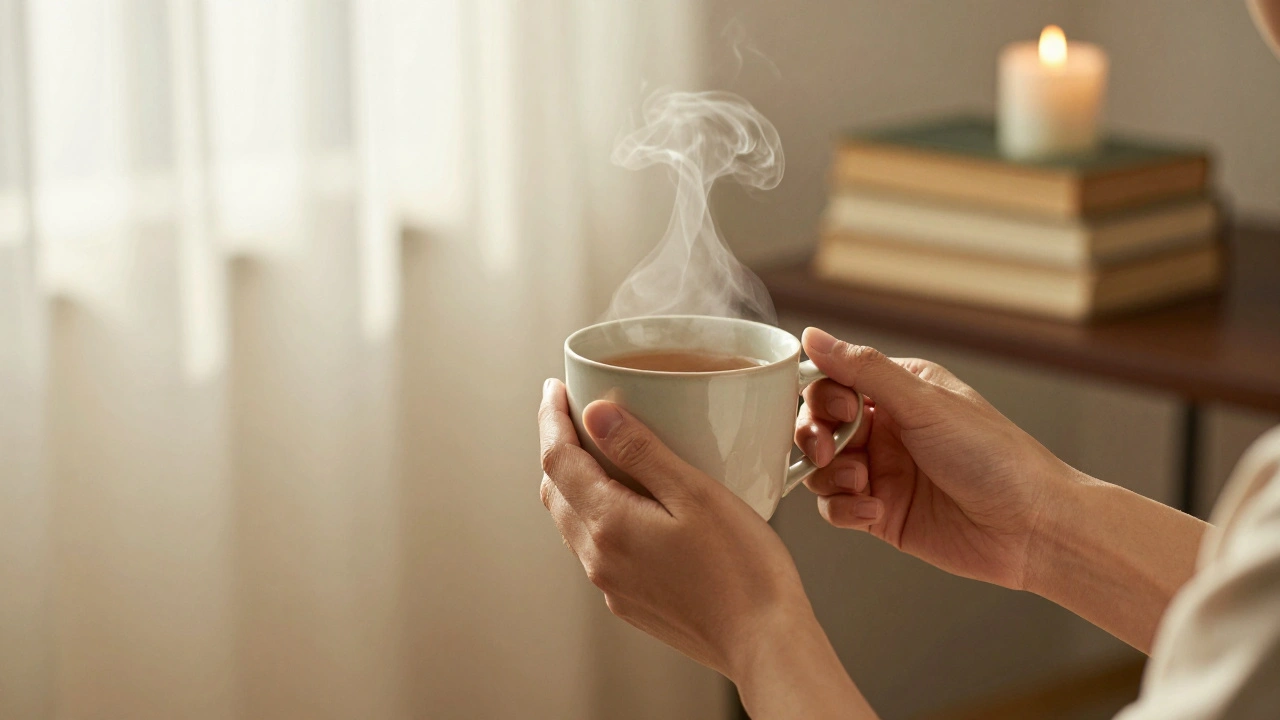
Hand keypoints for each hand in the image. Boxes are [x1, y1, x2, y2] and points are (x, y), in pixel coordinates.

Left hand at [537, 378, 813, 678]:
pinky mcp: (630, 601)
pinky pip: (596, 548)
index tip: (554, 389)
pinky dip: (596, 514)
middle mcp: (599, 558)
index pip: (557, 459)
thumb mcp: (695, 493)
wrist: (764, 642)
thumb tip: (595, 413)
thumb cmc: (744, 568)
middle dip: (558, 447)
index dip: (550, 418)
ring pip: (572, 521)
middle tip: (572, 413)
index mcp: (609, 525)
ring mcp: (612, 584)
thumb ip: (641, 451)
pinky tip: (628, 503)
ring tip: (597, 451)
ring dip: (574, 482)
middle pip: (556, 490)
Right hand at [794, 328, 1075, 589]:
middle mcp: (887, 429)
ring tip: (861, 482)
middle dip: (814, 437)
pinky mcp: (881, 513)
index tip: (841, 411)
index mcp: (899, 392)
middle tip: (829, 450)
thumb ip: (864, 369)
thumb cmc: (996, 457)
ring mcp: (883, 472)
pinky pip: (836, 507)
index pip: (834, 382)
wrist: (1032, 527)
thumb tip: (813, 335)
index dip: (823, 397)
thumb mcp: (925, 404)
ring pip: (821, 468)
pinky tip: (874, 511)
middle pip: (819, 425)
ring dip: (829, 475)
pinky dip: (844, 509)